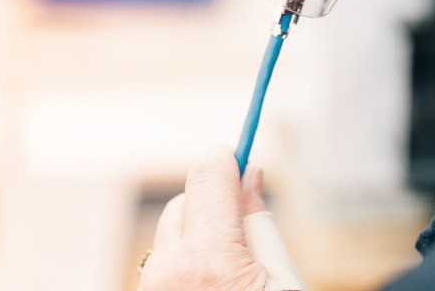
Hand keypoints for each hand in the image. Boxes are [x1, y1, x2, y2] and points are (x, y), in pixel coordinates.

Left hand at [137, 146, 268, 290]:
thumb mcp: (283, 279)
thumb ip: (263, 223)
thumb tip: (250, 175)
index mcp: (211, 259)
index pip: (209, 175)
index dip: (226, 158)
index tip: (241, 157)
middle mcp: (169, 269)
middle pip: (186, 200)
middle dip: (215, 203)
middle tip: (246, 228)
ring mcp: (151, 286)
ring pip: (170, 231)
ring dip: (197, 235)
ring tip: (229, 272)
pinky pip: (161, 260)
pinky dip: (184, 261)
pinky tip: (208, 284)